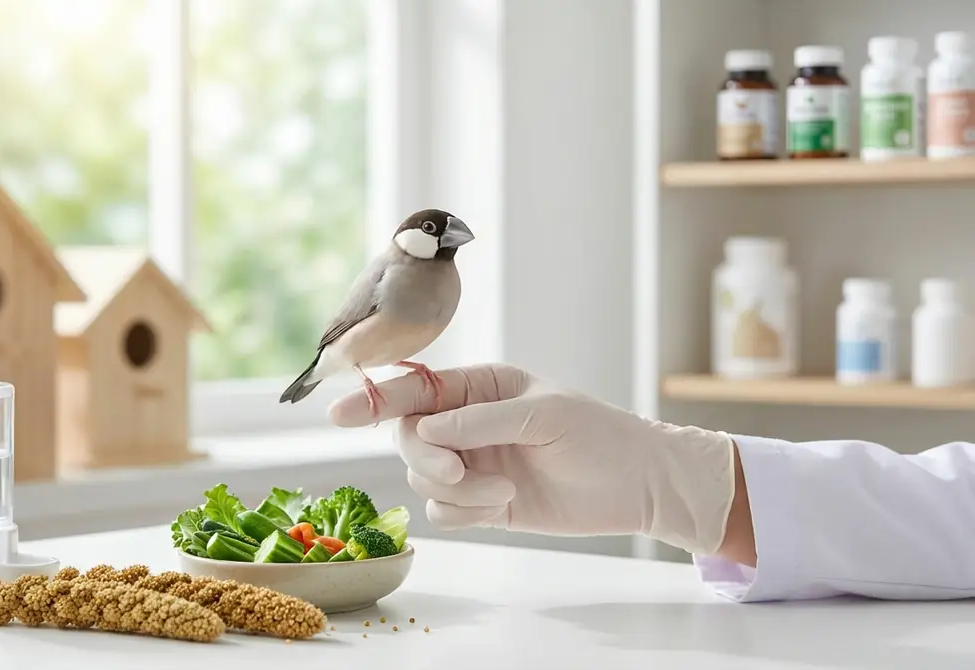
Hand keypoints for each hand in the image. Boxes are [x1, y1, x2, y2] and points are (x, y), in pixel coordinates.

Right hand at [328, 363, 737, 555]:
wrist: (638, 486)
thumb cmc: (599, 435)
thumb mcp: (543, 414)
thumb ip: (479, 420)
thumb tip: (423, 430)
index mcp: (481, 386)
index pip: (415, 389)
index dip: (375, 398)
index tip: (340, 412)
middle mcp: (468, 423)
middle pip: (408, 437)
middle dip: (424, 458)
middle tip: (456, 470)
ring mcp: (472, 463)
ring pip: (423, 479)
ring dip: (456, 490)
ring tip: (503, 491)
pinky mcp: (482, 502)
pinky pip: (442, 511)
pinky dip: (464, 512)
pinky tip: (501, 505)